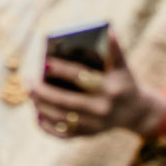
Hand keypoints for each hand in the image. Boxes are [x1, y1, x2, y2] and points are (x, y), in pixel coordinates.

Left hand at [29, 32, 163, 140]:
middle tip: (29, 81)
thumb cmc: (124, 82)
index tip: (45, 63)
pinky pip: (62, 134)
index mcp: (110, 88)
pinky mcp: (88, 135)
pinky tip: (37, 113)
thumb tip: (108, 30)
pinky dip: (47, 126)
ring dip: (41, 106)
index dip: (62, 70)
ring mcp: (95, 125)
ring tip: (30, 93)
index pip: (81, 78)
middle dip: (43, 92)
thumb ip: (115, 50)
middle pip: (65, 101)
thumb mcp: (123, 66)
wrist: (136, 112)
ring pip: (61, 118)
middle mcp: (102, 109)